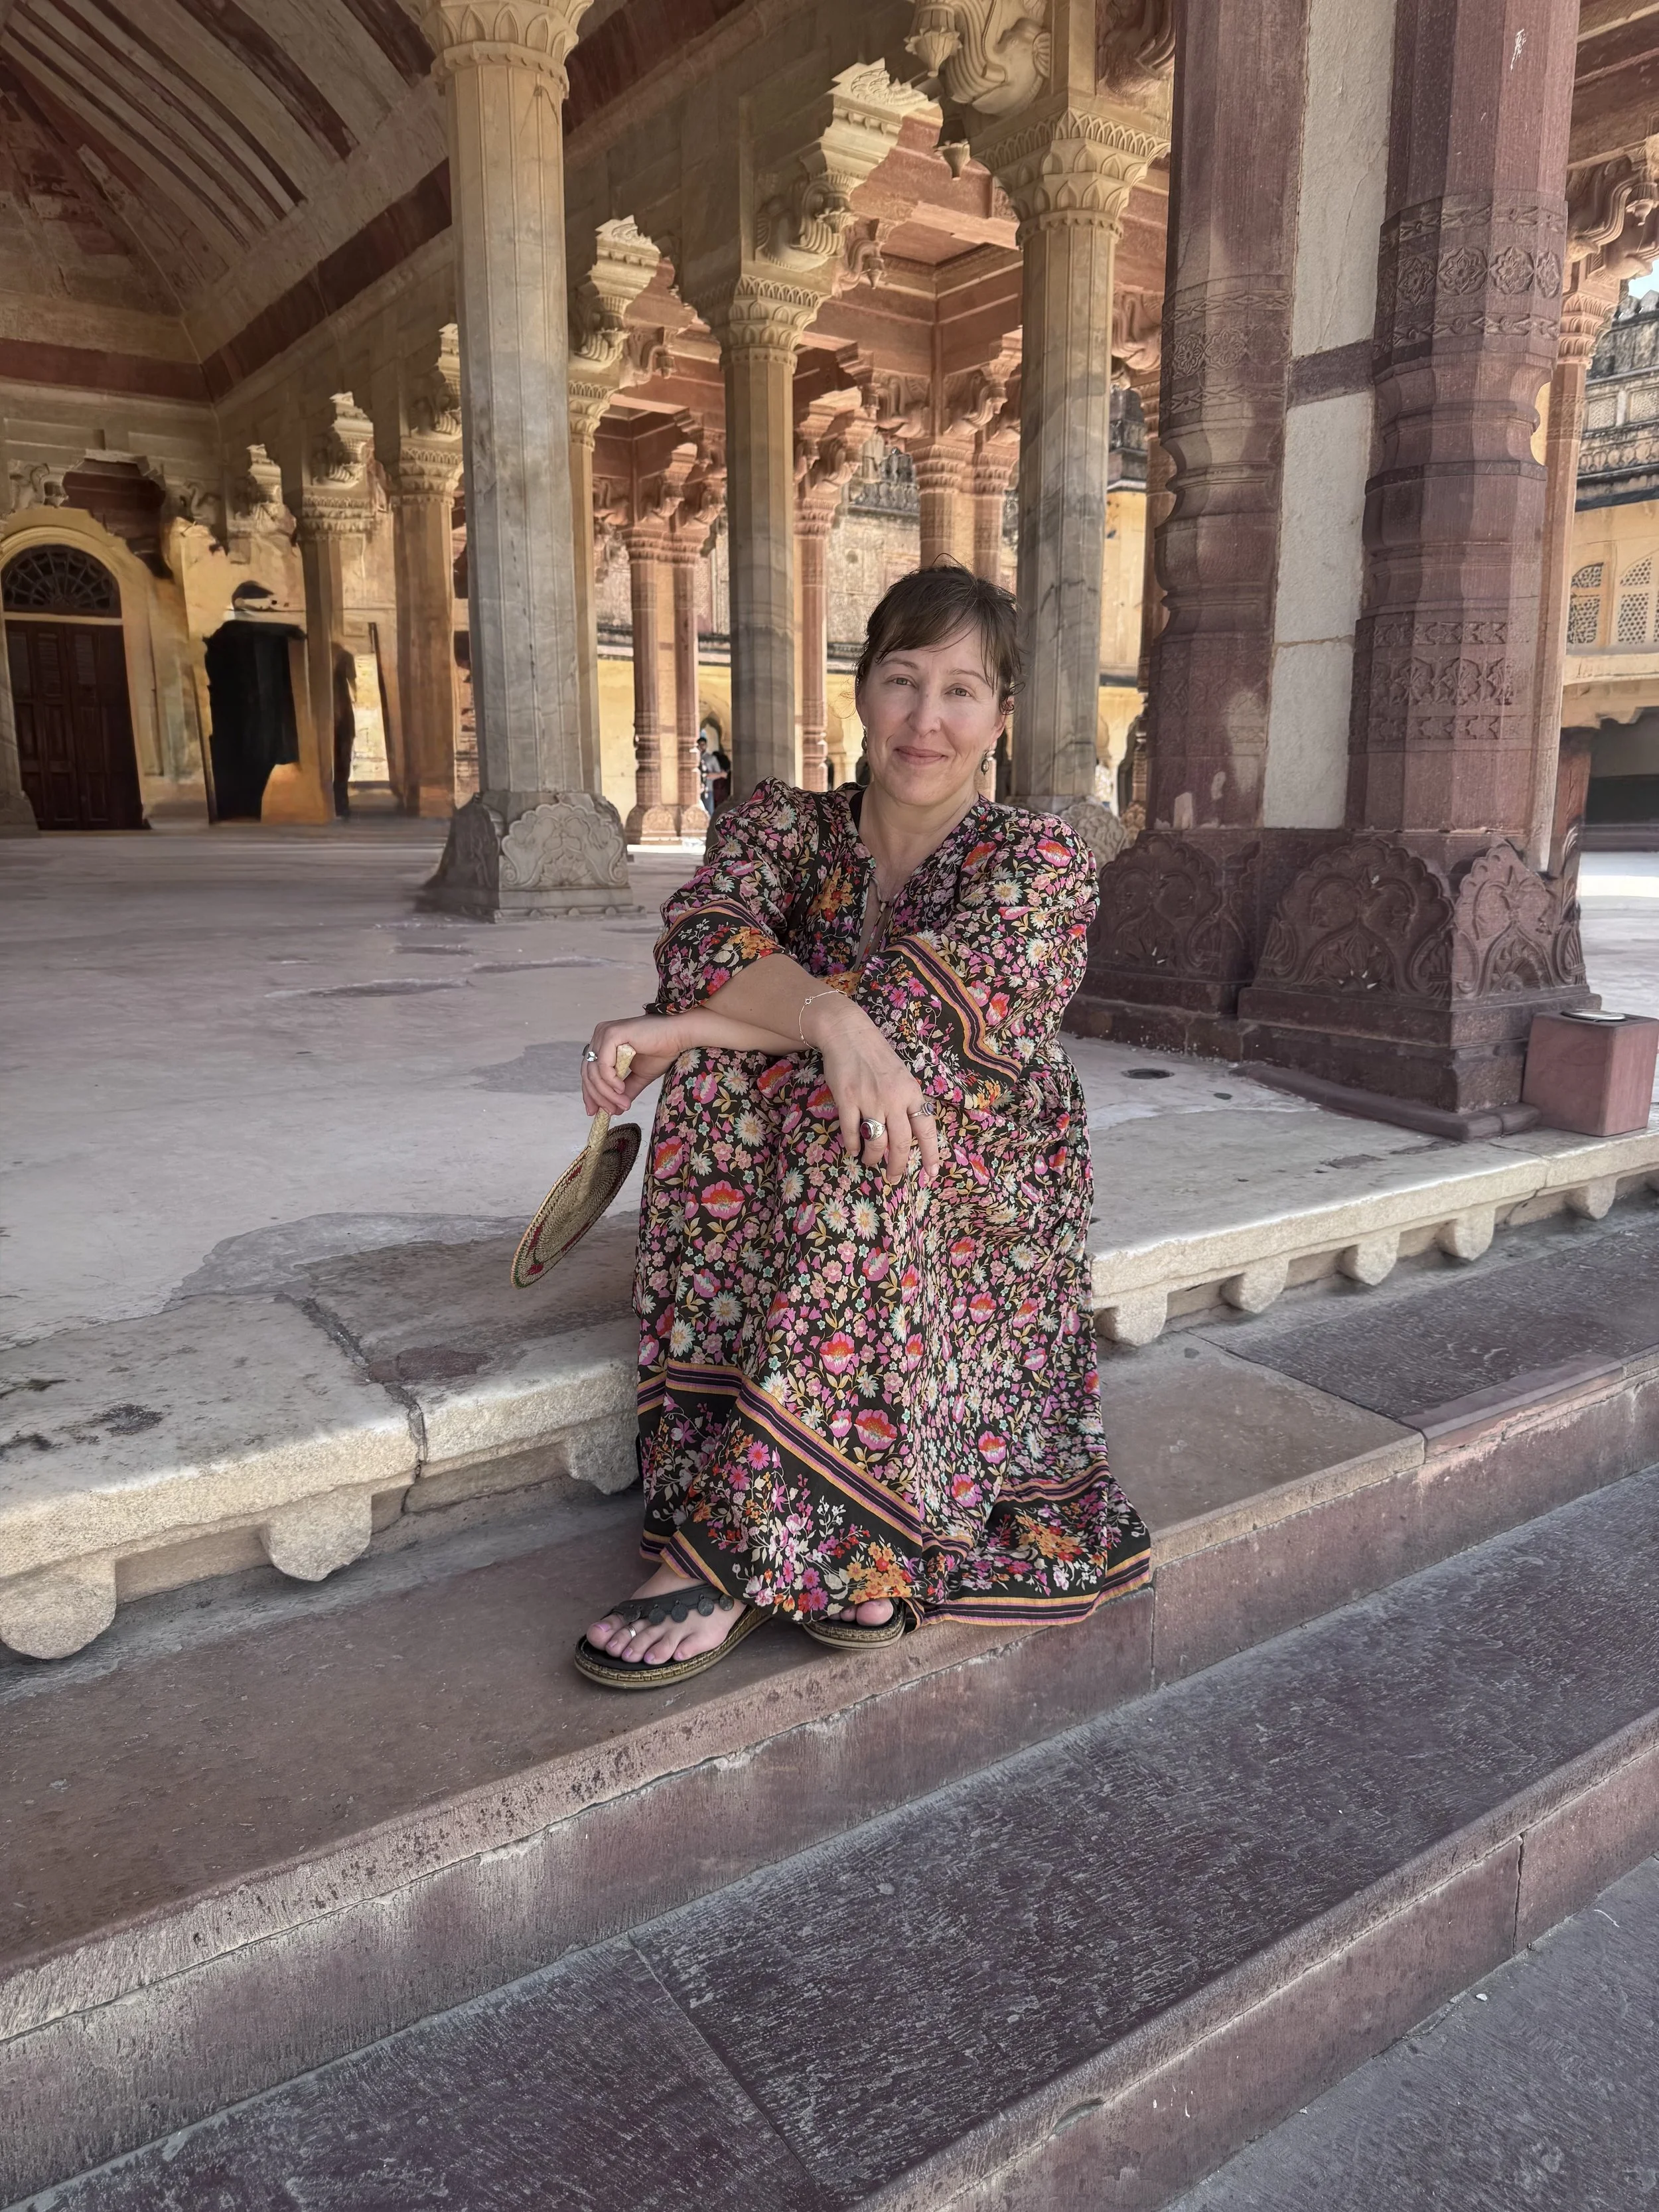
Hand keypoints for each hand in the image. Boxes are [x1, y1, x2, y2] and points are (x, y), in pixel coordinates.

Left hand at [580, 1015, 686, 1115]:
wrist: (678, 1035)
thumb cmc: (662, 1050)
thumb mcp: (638, 1076)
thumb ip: (625, 1090)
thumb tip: (615, 1110)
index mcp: (603, 1043)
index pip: (588, 1071)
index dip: (590, 1093)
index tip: (594, 1112)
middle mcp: (600, 1035)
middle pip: (588, 1073)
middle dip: (598, 1097)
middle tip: (610, 1112)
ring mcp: (604, 1033)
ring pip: (594, 1072)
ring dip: (607, 1093)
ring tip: (622, 1104)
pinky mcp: (612, 1034)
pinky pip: (603, 1065)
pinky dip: (610, 1081)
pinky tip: (621, 1089)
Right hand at [804, 994, 939, 1187]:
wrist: (849, 1034)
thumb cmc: (877, 1057)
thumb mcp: (902, 1077)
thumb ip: (906, 1102)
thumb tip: (908, 1133)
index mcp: (912, 1093)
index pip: (926, 1129)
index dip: (930, 1153)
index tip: (931, 1173)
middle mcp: (894, 1098)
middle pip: (900, 1143)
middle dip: (897, 1166)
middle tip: (894, 1178)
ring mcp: (870, 1099)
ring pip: (876, 1141)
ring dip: (873, 1158)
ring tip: (869, 1162)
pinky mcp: (847, 1099)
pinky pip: (851, 1131)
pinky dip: (853, 1145)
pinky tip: (853, 1150)